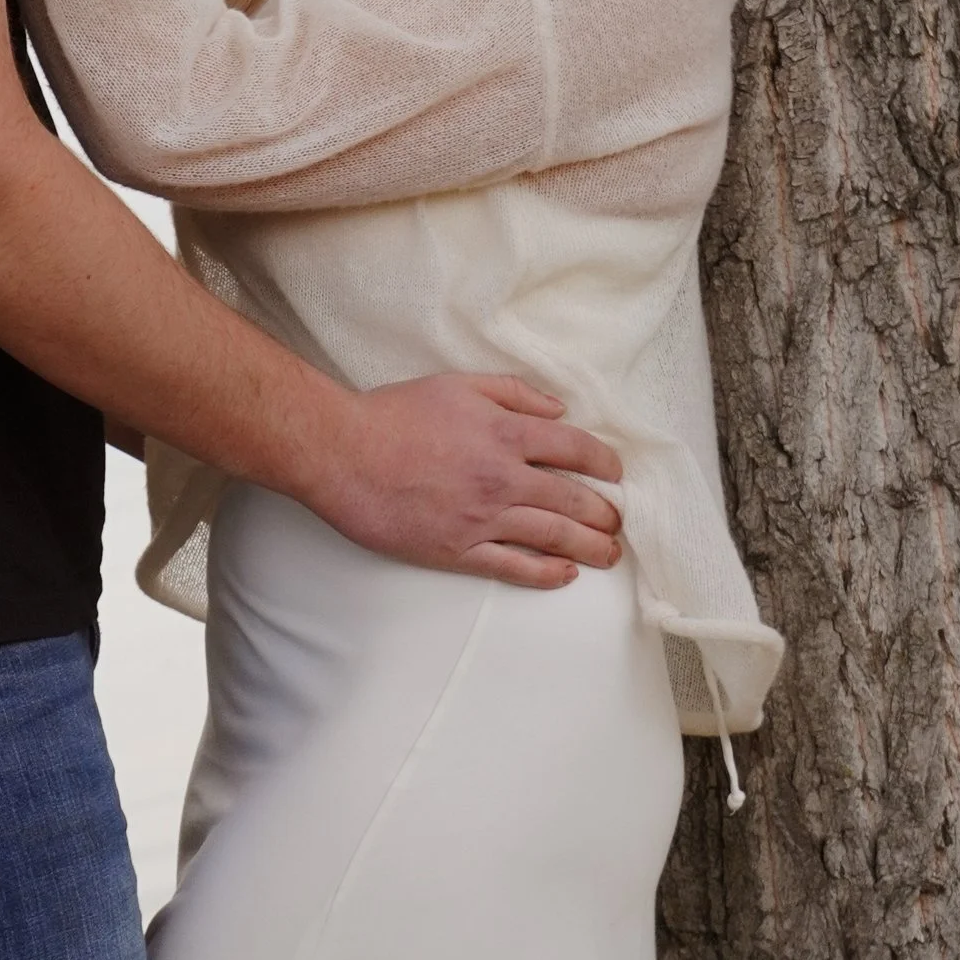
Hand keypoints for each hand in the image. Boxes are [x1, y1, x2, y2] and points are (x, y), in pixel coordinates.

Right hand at [310, 377, 621, 586]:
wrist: (342, 454)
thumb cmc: (393, 415)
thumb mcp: (457, 385)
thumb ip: (513, 393)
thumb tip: (558, 410)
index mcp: (505, 433)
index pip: (575, 450)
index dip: (604, 462)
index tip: (616, 473)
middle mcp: (502, 478)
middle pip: (573, 500)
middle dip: (605, 513)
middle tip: (618, 521)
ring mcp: (481, 519)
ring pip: (553, 537)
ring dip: (589, 546)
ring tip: (609, 553)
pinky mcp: (457, 550)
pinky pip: (513, 567)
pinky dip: (545, 573)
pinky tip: (565, 575)